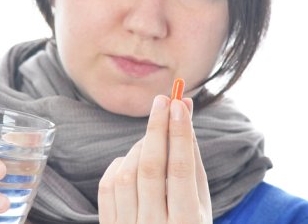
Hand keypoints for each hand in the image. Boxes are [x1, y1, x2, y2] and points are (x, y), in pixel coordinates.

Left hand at [98, 96, 211, 223]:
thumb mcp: (201, 207)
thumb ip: (193, 166)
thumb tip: (185, 120)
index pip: (180, 171)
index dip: (180, 134)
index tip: (179, 104)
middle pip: (150, 168)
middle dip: (157, 129)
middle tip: (162, 100)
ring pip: (126, 173)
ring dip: (140, 147)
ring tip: (152, 141)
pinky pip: (107, 185)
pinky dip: (119, 164)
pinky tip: (132, 161)